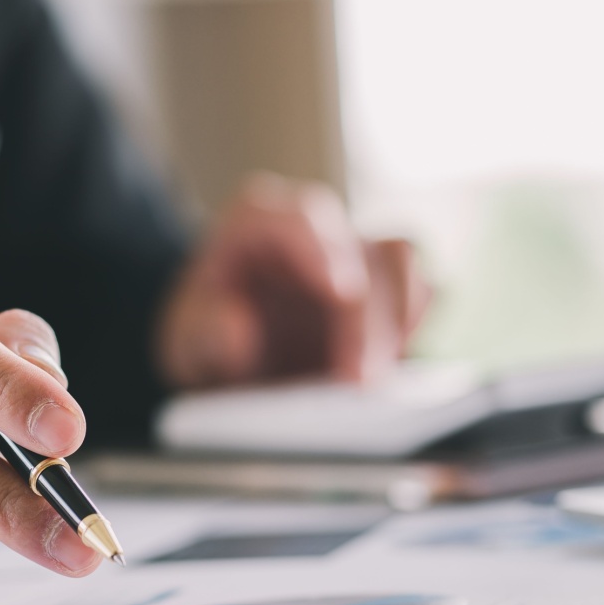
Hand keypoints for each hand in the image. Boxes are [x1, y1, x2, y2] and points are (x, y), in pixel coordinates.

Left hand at [155, 173, 429, 388]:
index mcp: (260, 220)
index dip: (326, 250)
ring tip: (369, 386)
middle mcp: (318, 230)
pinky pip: (419, 300)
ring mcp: (356, 258)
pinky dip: (410, 336)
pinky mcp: (385, 294)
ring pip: (404, 268)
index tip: (341, 293)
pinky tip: (385, 377)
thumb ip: (204, 329)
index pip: (302, 218)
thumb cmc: (204, 330)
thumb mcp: (184, 336)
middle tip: (357, 379)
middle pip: (368, 252)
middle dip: (370, 316)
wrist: (223, 351)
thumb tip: (237, 329)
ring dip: (397, 327)